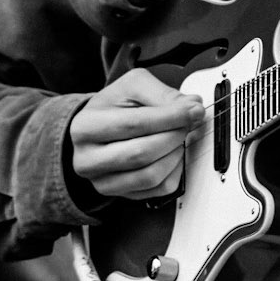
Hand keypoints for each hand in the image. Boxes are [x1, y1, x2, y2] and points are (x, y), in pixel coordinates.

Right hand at [69, 70, 204, 200]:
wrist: (95, 129)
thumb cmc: (113, 106)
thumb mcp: (132, 86)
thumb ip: (162, 94)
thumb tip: (192, 107)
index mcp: (85, 126)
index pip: (134, 124)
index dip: (170, 118)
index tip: (194, 110)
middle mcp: (87, 159)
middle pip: (141, 153)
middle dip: (174, 136)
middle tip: (188, 123)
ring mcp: (101, 181)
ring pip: (150, 176)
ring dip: (175, 155)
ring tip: (179, 138)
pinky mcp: (119, 194)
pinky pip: (156, 190)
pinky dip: (174, 172)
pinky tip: (172, 154)